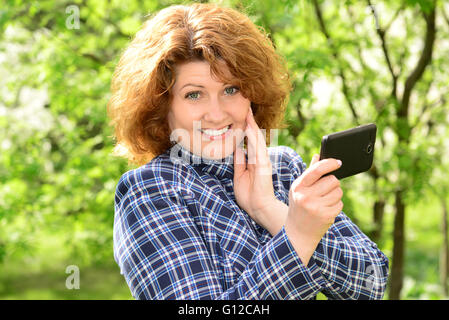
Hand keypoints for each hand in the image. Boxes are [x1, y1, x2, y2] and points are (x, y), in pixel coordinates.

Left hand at [233, 108, 282, 234]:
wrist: (258, 208)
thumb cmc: (249, 195)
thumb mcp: (239, 175)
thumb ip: (239, 162)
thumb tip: (237, 149)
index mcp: (254, 161)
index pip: (250, 141)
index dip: (245, 129)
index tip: (242, 117)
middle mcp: (259, 158)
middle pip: (254, 137)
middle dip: (250, 122)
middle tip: (246, 108)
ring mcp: (262, 161)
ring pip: (257, 140)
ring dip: (252, 126)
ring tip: (248, 113)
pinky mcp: (263, 165)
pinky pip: (258, 148)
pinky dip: (254, 138)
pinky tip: (250, 129)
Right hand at [285, 155, 342, 264]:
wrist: (297, 233)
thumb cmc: (299, 207)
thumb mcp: (299, 190)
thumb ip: (309, 172)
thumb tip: (318, 155)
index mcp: (298, 187)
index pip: (317, 170)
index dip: (330, 163)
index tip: (338, 162)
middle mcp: (306, 196)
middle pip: (332, 180)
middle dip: (333, 183)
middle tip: (325, 190)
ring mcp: (316, 207)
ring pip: (338, 192)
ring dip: (335, 195)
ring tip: (324, 202)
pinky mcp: (326, 216)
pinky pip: (340, 204)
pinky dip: (336, 206)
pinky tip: (326, 210)